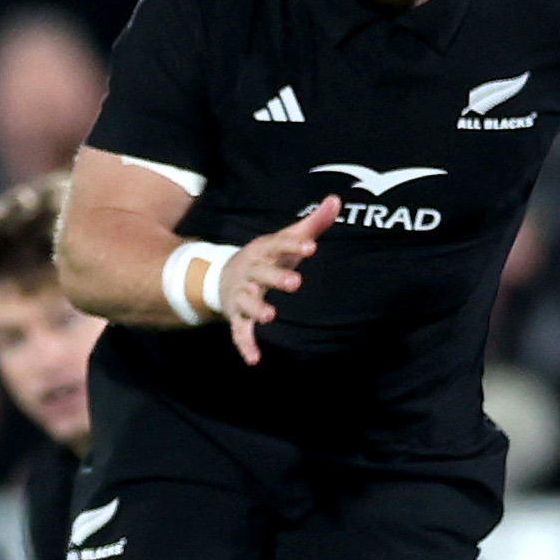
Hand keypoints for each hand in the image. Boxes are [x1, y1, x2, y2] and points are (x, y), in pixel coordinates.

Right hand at [222, 196, 339, 365]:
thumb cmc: (265, 258)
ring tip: (270, 316)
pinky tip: (253, 359)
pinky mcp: (237, 316)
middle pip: (261, 274)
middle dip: (276, 277)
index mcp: (263, 251)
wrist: (221, 276)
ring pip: (247, 302)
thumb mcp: (285, 239)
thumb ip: (313, 223)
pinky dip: (244, 345)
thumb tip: (337, 199)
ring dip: (257, 309)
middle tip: (296, 283)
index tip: (311, 247)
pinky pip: (239, 331)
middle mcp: (249, 272)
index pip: (278, 245)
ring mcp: (241, 295)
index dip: (293, 246)